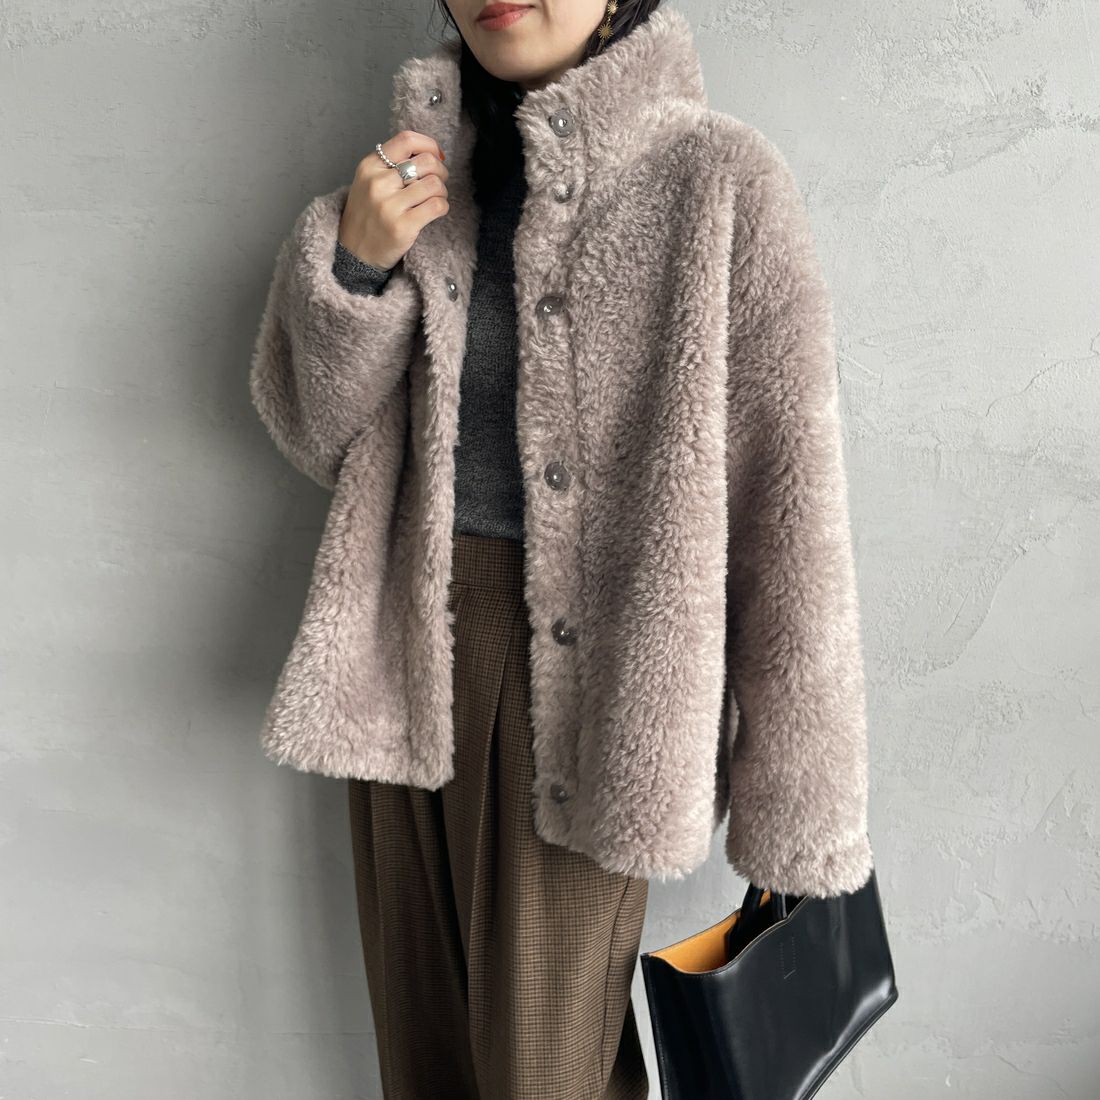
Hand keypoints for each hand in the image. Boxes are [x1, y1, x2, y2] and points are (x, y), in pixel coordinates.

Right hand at [337, 130, 449, 270]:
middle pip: (427, 162)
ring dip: (442, 191)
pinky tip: (435, 210)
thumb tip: (433, 153)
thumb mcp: (368, 181)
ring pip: (435, 184)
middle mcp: (378, 183)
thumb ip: (392, 164)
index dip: (429, 145)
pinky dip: (442, 206)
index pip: (407, 140)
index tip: (436, 156)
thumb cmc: (368, 215)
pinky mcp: (403, 227)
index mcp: (369, 166)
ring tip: (434, 198)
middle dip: (440, 170)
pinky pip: (437, 206)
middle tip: (438, 182)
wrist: (354, 252)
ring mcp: (389, 206)